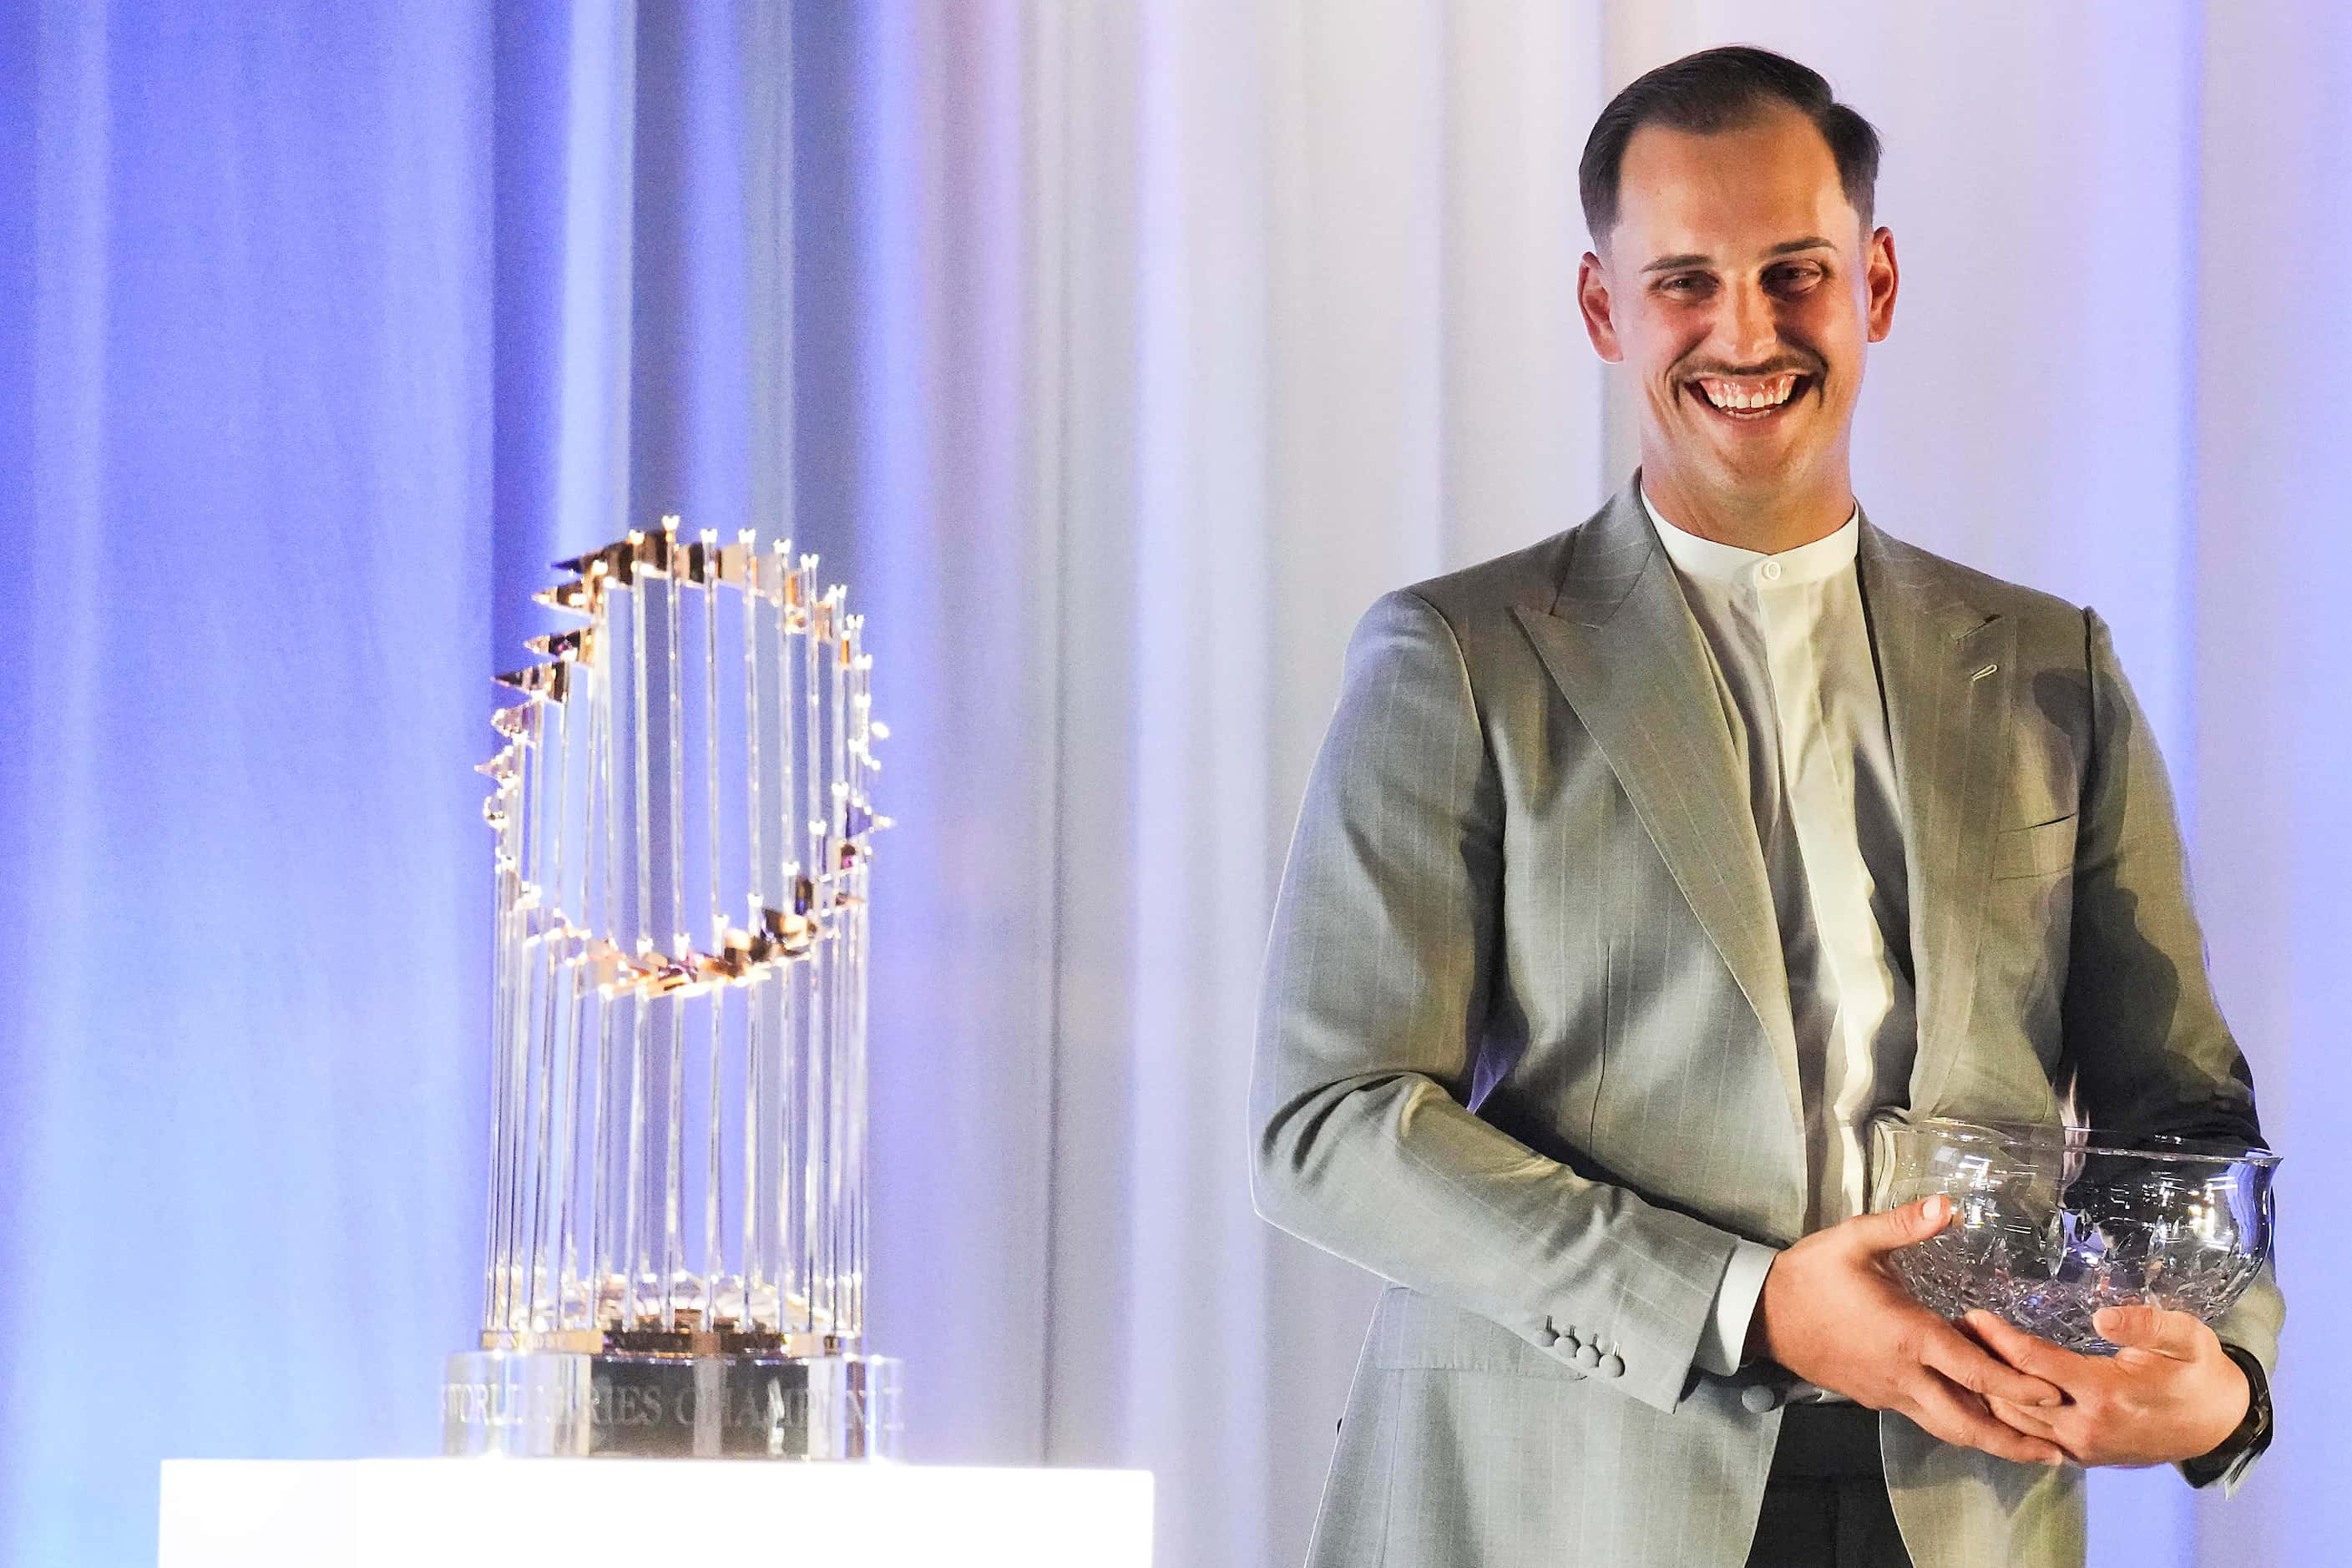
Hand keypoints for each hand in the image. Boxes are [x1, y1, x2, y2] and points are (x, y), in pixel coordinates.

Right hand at [1751, 1194, 2068, 1465]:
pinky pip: (1924, 1416)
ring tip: (2028, 1450)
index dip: (2017, 1387)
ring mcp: (1888, 1392)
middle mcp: (1904, 1374)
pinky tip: (1974, 1415)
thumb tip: (1949, 1204)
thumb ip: (1904, 1224)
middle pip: (1967, 1423)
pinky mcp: (1875, 1397)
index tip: (2054, 1396)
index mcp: (1908, 1335)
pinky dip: (1957, 1422)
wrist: (1762, 1313)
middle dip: (2014, 1442)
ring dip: (1989, 1441)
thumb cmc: (1810, 1274)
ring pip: (1947, 1428)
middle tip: (2058, 1455)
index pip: (1974, 1370)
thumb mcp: (1854, 1239)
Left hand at [1967, 1304, 2250, 1467]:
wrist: (2217, 1424)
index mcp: (2105, 1395)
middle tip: (1952, 1330)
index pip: (2035, 1365)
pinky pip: (2029, 1438)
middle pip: (2013, 1395)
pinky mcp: (2081, 1457)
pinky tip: (1986, 1388)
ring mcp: (2080, 1447)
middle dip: (1980, 1363)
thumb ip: (2147, 1324)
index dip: (2000, 1340)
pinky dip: (2003, 1414)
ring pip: (2013, 1422)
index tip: (1973, 1315)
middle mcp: (2085, 1427)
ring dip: (1985, 1390)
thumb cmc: (2198, 1373)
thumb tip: (2101, 1316)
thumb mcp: (2188, 1339)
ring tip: (1962, 1353)